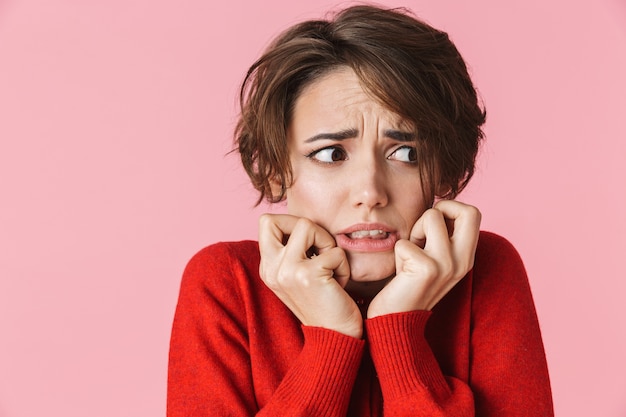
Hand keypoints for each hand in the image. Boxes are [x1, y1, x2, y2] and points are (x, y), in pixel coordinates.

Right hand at [258, 214, 362, 337]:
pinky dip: (344, 265)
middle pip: (274, 219)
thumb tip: (302, 222)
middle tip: (319, 247)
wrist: (335, 337)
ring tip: (331, 265)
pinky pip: (334, 250)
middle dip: (304, 225)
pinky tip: (340, 284)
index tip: (310, 243)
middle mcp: (271, 269)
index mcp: (268, 268)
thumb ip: (293, 250)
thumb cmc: (325, 301)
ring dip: (327, 242)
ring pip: (306, 225)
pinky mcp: (307, 275)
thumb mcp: (299, 275)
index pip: (267, 223)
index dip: (291, 223)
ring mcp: (286, 271)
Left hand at [367, 200, 480, 317]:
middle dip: (441, 209)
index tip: (433, 224)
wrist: (397, 320)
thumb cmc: (409, 283)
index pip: (473, 213)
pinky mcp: (427, 269)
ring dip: (414, 230)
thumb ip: (442, 235)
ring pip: (431, 216)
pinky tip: (400, 271)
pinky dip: (398, 251)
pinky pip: (406, 241)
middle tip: (425, 230)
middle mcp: (463, 260)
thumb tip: (438, 206)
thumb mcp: (434, 258)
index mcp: (467, 257)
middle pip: (468, 211)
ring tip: (410, 252)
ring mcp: (447, 265)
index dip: (450, 208)